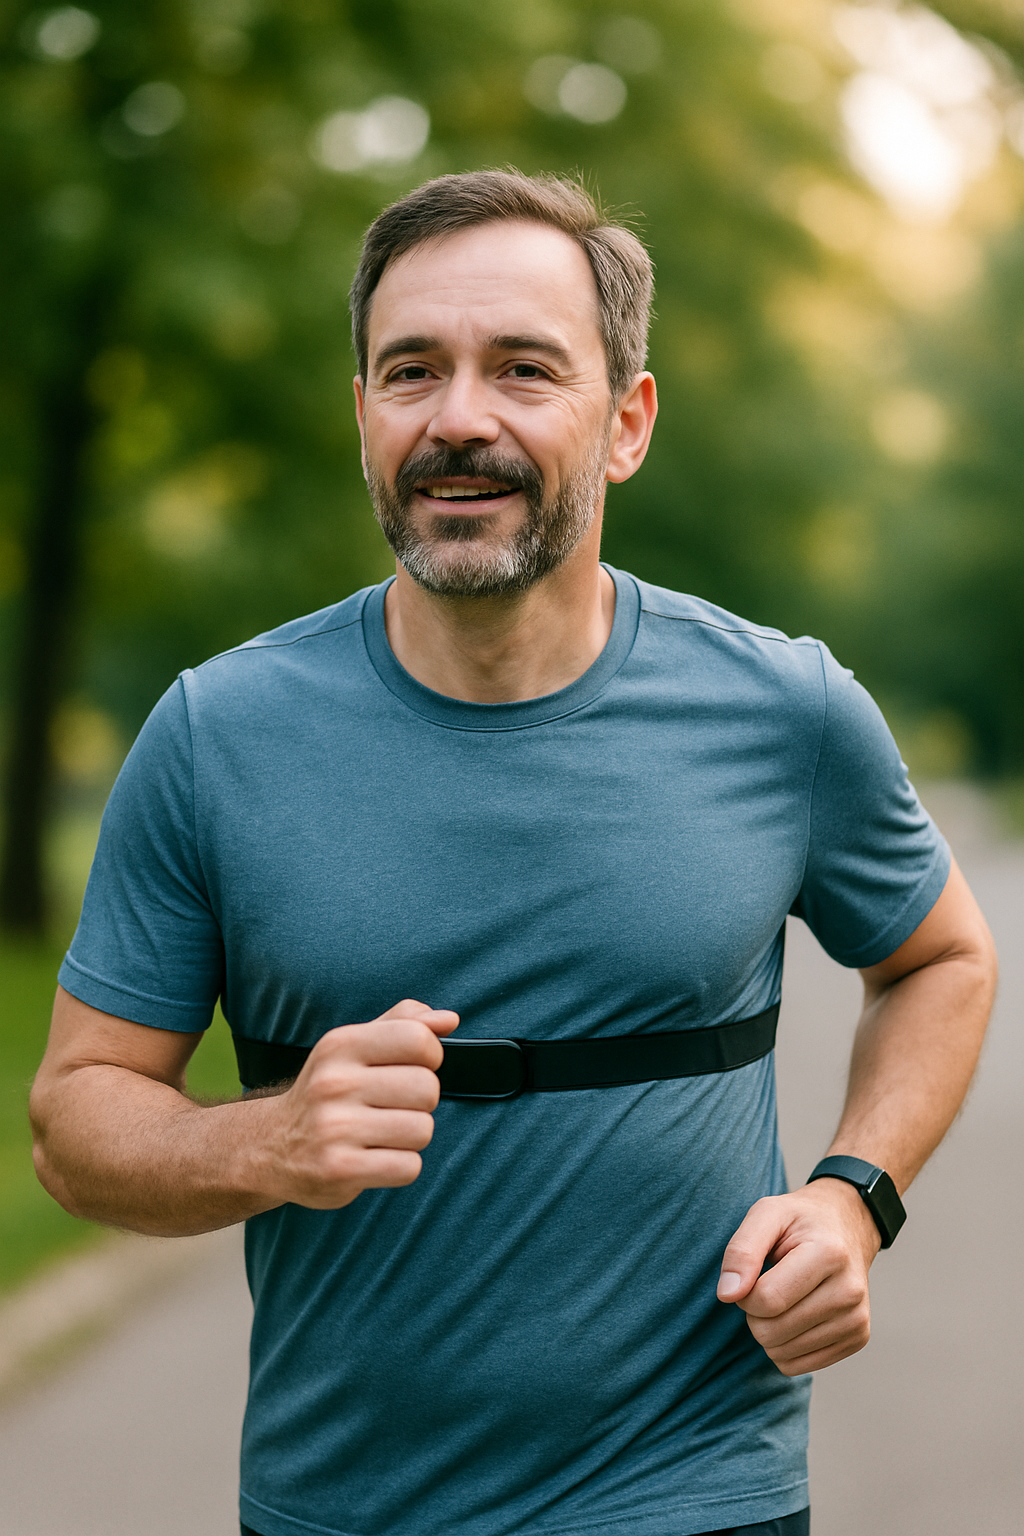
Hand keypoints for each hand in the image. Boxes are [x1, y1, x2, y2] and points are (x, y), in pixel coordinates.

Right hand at [257, 999, 458, 1210]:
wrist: (271, 1146)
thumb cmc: (327, 1092)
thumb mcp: (354, 1046)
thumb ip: (403, 1024)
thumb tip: (449, 1020)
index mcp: (340, 1044)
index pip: (418, 1039)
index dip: (431, 1056)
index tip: (414, 1067)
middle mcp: (334, 1083)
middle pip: (427, 1089)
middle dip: (421, 1102)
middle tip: (393, 1107)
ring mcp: (334, 1128)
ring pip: (422, 1130)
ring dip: (411, 1137)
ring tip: (382, 1134)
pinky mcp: (339, 1169)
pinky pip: (408, 1167)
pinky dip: (401, 1166)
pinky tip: (375, 1158)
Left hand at [716, 1178, 881, 1374]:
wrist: (847, 1226)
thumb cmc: (799, 1220)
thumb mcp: (766, 1214)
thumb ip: (741, 1250)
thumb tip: (727, 1295)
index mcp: (829, 1254)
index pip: (767, 1300)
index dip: (743, 1293)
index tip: (750, 1275)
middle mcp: (849, 1291)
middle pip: (773, 1332)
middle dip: (754, 1314)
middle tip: (766, 1286)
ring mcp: (857, 1319)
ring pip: (782, 1354)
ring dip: (768, 1330)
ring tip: (783, 1297)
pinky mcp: (858, 1339)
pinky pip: (797, 1366)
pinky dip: (784, 1346)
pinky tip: (794, 1316)